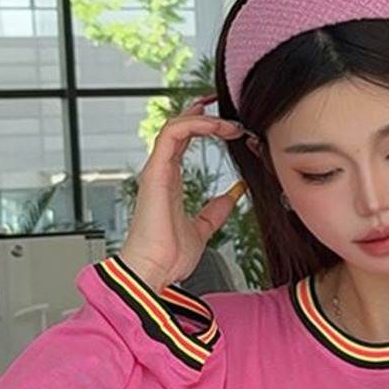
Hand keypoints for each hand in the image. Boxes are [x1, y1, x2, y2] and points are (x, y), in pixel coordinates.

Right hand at [118, 94, 247, 287]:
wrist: (154, 270)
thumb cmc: (169, 256)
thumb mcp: (203, 229)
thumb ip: (216, 211)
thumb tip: (234, 195)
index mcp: (170, 182)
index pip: (184, 142)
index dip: (204, 128)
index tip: (230, 127)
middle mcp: (162, 172)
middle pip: (179, 129)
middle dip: (205, 118)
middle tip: (232, 120)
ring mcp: (157, 170)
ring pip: (175, 126)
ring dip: (204, 120)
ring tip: (228, 124)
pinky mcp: (156, 171)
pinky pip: (171, 134)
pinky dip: (193, 125)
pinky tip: (214, 127)